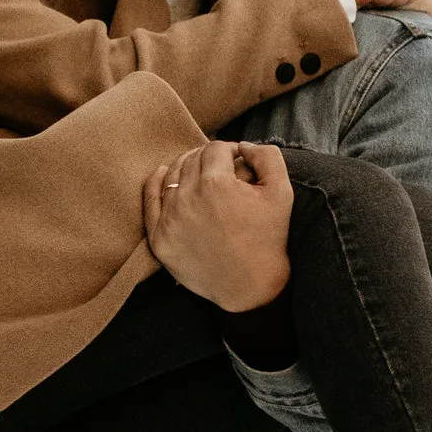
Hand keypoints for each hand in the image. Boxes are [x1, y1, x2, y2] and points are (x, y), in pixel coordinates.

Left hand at [142, 139, 294, 310]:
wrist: (251, 286)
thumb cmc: (269, 238)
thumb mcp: (281, 191)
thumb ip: (266, 156)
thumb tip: (243, 145)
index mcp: (216, 183)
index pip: (216, 149)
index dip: (230, 150)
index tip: (238, 160)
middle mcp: (187, 198)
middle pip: (192, 159)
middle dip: (209, 159)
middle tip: (222, 168)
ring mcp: (169, 219)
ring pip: (172, 175)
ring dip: (187, 168)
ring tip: (202, 174)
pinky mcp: (158, 239)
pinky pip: (150, 200)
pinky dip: (156, 183)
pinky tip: (165, 174)